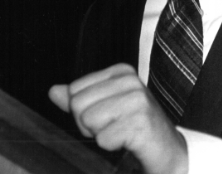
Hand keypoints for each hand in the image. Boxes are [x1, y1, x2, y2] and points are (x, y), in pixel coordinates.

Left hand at [49, 63, 187, 173]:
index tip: (108, 115)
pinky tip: (128, 142)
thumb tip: (53, 91)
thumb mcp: (106, 106)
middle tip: (114, 126)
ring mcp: (137, 100)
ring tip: (121, 133)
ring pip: (89, 121)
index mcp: (121, 71)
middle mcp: (130, 80)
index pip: (75, 90)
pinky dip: (112, 146)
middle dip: (90, 124)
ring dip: (101, 135)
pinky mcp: (140, 122)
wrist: (168, 149)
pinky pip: (104, 139)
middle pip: (78, 105)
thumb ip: (79, 98)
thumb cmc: (134, 126)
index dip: (84, 110)